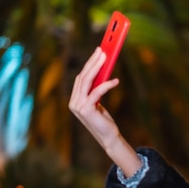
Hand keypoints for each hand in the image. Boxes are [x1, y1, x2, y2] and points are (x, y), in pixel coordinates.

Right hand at [69, 48, 143, 175]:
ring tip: (106, 58)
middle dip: (93, 62)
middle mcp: (73, 101)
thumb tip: (103, 71)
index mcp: (75, 99)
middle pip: (83, 76)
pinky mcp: (85, 110)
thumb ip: (96, 89)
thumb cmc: (104, 120)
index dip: (89, 64)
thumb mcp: (99, 102)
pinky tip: (115, 81)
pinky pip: (96, 92)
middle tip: (102, 50)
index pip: (81, 77)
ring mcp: (77, 106)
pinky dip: (106, 85)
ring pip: (87, 81)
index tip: (98, 52)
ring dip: (97, 67)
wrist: (108, 137)